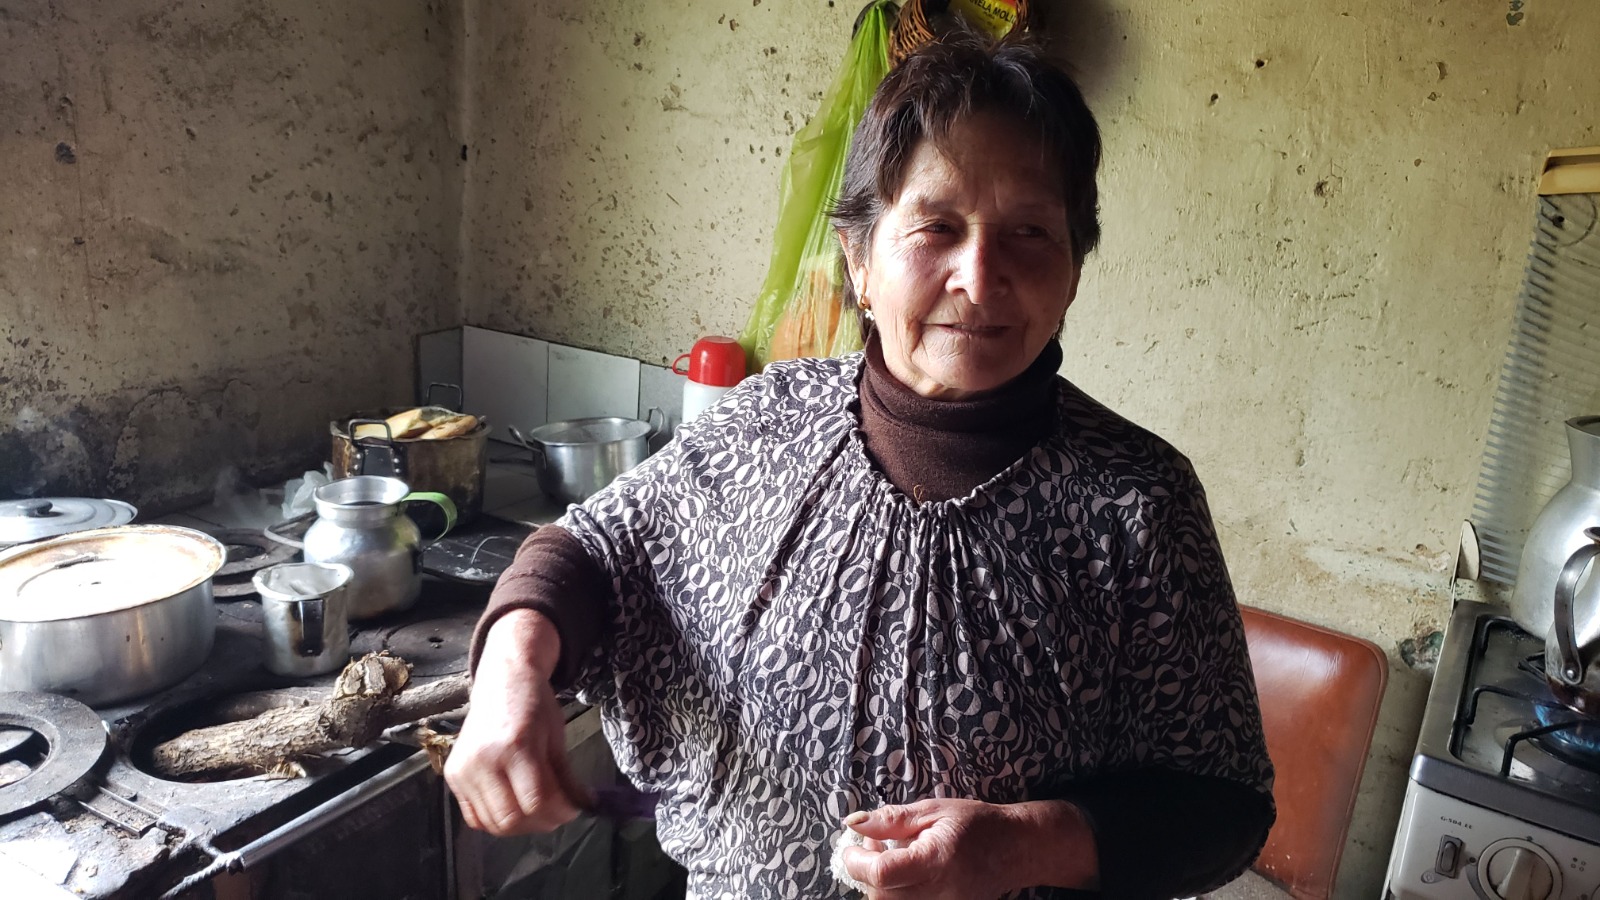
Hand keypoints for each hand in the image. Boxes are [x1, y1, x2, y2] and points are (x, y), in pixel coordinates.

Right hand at [444, 609, 590, 834]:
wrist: (503, 680)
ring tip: (536, 812)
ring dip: (520, 826)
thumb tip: (581, 807)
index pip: (537, 801)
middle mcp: (484, 760)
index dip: (560, 813)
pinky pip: (473, 816)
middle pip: (512, 818)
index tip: (574, 810)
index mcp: (516, 746)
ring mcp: (464, 769)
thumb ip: (565, 777)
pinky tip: (513, 807)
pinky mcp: (452, 775)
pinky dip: (495, 821)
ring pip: (492, 823)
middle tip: (557, 814)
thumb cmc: (535, 704)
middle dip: (541, 823)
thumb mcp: (556, 737)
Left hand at [839, 799, 1097, 899]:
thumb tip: (853, 824)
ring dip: (878, 883)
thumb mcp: (933, 810)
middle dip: (865, 870)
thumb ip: (892, 820)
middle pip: (879, 895)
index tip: (851, 845)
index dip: (856, 860)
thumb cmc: (977, 824)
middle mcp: (939, 893)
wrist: (1017, 849)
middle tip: (873, 844)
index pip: (880, 874)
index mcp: (935, 861)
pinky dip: (896, 893)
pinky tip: (903, 873)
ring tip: (890, 856)